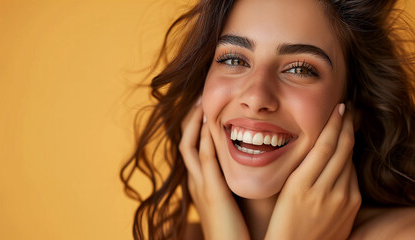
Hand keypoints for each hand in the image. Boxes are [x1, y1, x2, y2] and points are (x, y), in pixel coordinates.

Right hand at [179, 100, 249, 239]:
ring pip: (189, 147)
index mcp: (200, 183)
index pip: (192, 148)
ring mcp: (200, 186)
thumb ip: (233, 180)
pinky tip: (212, 124)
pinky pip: (204, 160)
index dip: (195, 128)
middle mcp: (195, 181)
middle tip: (199, 99)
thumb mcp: (230, 199)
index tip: (204, 108)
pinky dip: (205, 140)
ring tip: (202, 103)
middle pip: (185, 143)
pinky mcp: (211, 192)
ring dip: (195, 124)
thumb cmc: (237, 228)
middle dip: (190, 121)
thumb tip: (250, 163)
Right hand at [265, 104, 361, 239]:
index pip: (324, 146)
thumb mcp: (284, 191)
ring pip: (349, 161)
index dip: (333, 123)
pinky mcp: (351, 208)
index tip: (338, 107)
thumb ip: (300, 168)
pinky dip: (349, 162)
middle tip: (348, 108)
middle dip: (347, 124)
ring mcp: (341, 200)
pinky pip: (352, 177)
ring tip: (347, 124)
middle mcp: (323, 191)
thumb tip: (319, 143)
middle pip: (342, 149)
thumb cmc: (283, 220)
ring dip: (349, 140)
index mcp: (300, 185)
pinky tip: (345, 153)